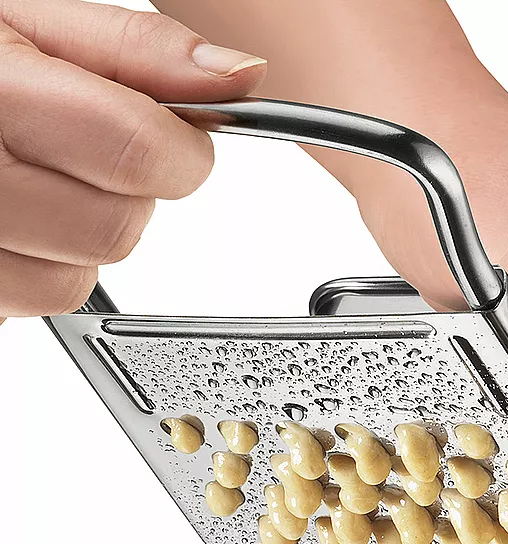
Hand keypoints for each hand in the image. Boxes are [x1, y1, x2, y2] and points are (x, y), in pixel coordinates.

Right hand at [0, 0, 265, 321]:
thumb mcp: (27, 19)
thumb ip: (135, 51)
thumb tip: (238, 77)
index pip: (135, 151)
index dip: (181, 152)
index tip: (178, 141)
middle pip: (116, 228)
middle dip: (128, 195)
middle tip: (87, 155)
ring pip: (76, 280)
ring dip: (83, 238)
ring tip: (40, 182)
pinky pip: (37, 303)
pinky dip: (44, 265)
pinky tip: (15, 219)